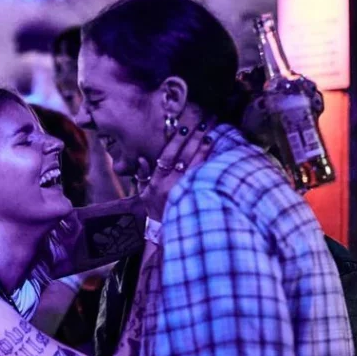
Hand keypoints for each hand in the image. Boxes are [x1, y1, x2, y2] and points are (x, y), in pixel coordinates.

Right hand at [135, 107, 216, 222]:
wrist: (162, 231)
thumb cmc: (152, 209)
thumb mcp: (142, 192)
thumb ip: (142, 175)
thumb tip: (141, 158)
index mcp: (155, 183)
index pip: (166, 158)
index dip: (175, 142)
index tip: (184, 129)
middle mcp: (169, 186)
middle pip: (183, 158)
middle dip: (193, 140)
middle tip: (203, 124)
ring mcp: (182, 192)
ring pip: (194, 167)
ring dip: (203, 150)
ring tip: (211, 135)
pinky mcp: (193, 197)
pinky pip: (202, 178)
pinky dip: (208, 165)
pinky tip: (214, 154)